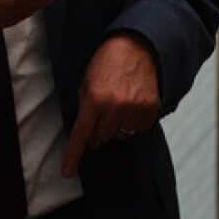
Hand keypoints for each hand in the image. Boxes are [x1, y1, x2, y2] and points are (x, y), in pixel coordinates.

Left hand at [61, 34, 159, 176]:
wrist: (138, 46)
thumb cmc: (108, 62)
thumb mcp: (87, 80)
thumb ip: (85, 106)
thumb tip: (84, 132)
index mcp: (94, 99)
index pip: (81, 135)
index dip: (73, 156)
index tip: (67, 172)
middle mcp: (115, 108)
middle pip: (100, 138)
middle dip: (97, 131)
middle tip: (101, 112)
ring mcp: (134, 110)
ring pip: (119, 135)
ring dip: (116, 126)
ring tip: (118, 104)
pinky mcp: (150, 110)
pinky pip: (138, 129)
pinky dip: (133, 122)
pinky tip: (131, 105)